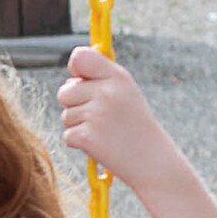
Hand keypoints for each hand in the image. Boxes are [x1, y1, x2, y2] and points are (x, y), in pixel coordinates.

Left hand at [55, 47, 178, 189]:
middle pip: (64, 91)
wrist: (151, 160)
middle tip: (99, 115)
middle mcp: (106, 93)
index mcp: (117, 77)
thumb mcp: (126, 92)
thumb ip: (101, 75)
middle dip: (75, 104)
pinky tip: (100, 144)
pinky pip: (68, 135)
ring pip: (66, 115)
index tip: (81, 78)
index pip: (79, 58)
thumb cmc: (135, 124)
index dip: (75, 68)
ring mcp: (95, 115)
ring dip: (79, 125)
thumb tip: (73, 65)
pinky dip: (80, 142)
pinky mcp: (86, 136)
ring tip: (104, 130)